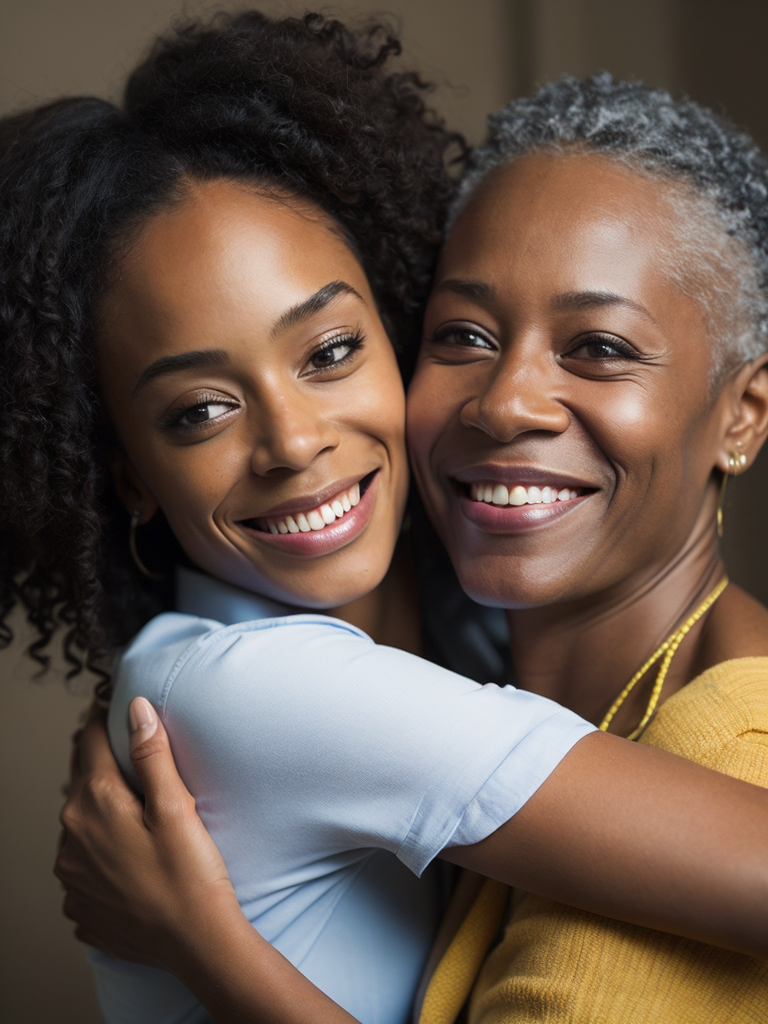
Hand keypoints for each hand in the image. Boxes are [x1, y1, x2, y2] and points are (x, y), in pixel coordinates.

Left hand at [55, 697, 238, 970]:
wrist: (196, 944)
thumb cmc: (192, 875)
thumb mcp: (177, 806)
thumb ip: (151, 753)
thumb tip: (136, 709)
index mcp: (95, 805)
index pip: (88, 742)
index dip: (102, 719)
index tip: (112, 707)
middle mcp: (71, 838)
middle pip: (79, 780)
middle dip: (98, 761)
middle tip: (126, 751)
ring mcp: (71, 875)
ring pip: (79, 823)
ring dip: (97, 808)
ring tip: (132, 807)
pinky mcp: (80, 903)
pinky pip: (83, 863)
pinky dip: (100, 850)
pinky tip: (129, 853)